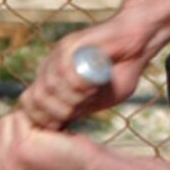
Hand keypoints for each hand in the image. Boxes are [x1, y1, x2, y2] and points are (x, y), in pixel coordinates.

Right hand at [0, 111, 97, 169]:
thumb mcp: (17, 163)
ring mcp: (7, 167)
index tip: (23, 151)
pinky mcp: (21, 150)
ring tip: (42, 141)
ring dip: (23, 124)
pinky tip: (48, 135)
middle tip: (36, 144)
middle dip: (10, 130)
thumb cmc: (55, 160)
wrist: (87, 167)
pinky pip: (16, 118)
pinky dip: (33, 119)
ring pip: (0, 124)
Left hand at [18, 25, 146, 128]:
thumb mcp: (100, 98)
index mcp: (54, 80)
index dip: (46, 120)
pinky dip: (78, 84)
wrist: (138, 41)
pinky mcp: (71, 44)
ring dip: (72, 98)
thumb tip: (63, 127)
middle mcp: (51, 66)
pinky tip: (93, 83)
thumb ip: (80, 109)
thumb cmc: (123, 70)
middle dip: (60, 112)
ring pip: (49, 87)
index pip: (30, 105)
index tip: (70, 121)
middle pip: (37, 99)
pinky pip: (63, 70)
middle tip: (83, 107)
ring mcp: (58, 54)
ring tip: (91, 93)